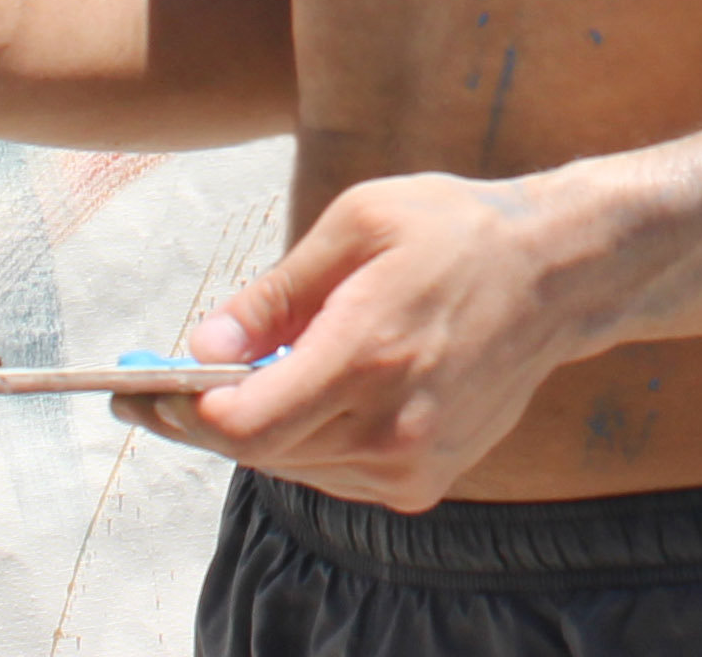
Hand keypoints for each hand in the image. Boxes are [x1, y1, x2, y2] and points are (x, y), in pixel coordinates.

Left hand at [120, 168, 617, 509]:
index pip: (244, 424)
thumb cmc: (456, 231)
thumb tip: (205, 345)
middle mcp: (392, 423)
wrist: (558, 273)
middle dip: (200, 422)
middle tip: (158, 391)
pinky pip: (334, 475)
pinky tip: (307, 395)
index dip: (181, 414)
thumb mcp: (359, 222)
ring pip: (294, 467)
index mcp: (368, 352)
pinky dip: (306, 442)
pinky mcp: (426, 479)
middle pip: (259, 452)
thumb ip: (277, 292)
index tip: (142, 392)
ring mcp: (413, 461)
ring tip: (235, 384)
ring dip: (256, 431)